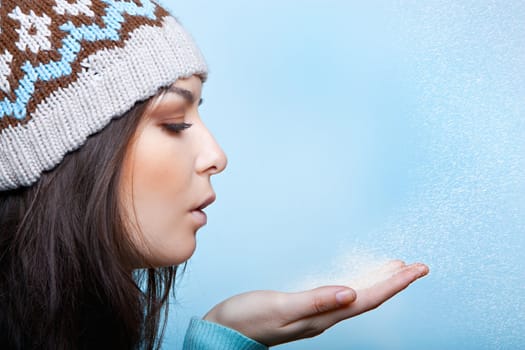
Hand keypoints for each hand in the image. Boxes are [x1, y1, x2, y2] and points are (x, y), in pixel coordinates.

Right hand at [203, 260, 428, 346]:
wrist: (225, 331)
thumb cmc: (247, 320)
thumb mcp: (280, 307)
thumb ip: (315, 301)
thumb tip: (351, 293)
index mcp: (322, 316)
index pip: (367, 299)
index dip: (394, 284)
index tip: (416, 269)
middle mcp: (325, 316)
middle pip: (369, 298)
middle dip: (395, 282)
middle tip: (418, 267)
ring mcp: (316, 313)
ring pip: (358, 296)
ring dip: (379, 282)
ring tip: (396, 269)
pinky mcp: (306, 308)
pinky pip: (343, 294)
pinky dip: (358, 283)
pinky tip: (359, 279)